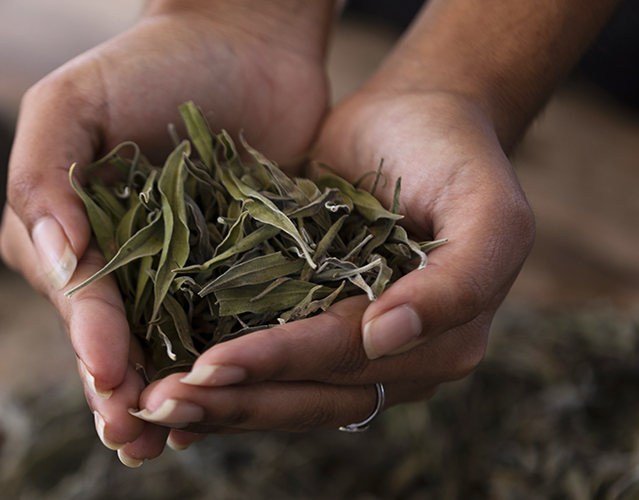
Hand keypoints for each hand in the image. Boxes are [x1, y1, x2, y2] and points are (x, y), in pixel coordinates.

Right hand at [0, 0, 332, 464]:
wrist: (243, 39)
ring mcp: (169, 276)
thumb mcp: (70, 104)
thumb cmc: (144, 63)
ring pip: (163, 349)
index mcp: (57, 234)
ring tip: (173, 442)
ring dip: (166, 398)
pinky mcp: (227, 277)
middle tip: (135, 436)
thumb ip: (42, 176)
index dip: (87, 338)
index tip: (108, 374)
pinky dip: (219, 369)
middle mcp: (108, 265)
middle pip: (110, 338)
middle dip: (119, 390)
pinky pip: (220, 330)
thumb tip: (49, 256)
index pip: (70, 296)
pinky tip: (227, 404)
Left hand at [131, 89, 535, 445]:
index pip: (344, 359)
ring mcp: (348, 354)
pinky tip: (163, 393)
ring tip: (151, 406)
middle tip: (160, 403)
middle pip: (306, 396)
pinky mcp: (307, 330)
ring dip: (216, 404)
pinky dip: (219, 384)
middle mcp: (394, 362)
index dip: (277, 363)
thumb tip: (386, 339)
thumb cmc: (454, 152)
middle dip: (233, 401)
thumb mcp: (489, 207)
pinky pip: (263, 370)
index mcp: (440, 343)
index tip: (208, 366)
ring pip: (279, 395)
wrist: (413, 119)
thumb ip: (458, 281)